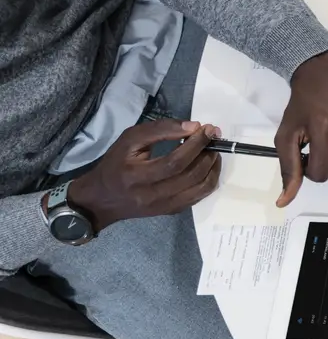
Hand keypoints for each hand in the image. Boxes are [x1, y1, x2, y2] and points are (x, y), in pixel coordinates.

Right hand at [67, 120, 221, 231]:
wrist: (101, 200)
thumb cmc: (115, 165)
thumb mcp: (129, 140)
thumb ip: (159, 130)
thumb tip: (192, 127)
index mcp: (136, 176)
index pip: (175, 162)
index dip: (195, 144)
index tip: (207, 129)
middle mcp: (151, 196)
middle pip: (190, 175)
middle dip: (208, 153)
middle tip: (213, 137)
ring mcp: (163, 207)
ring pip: (200, 189)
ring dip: (213, 167)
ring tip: (213, 150)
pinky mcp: (171, 211)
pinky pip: (198, 197)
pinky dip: (209, 180)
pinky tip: (208, 166)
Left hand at [275, 50, 327, 206]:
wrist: (321, 73)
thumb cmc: (303, 103)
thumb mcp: (286, 135)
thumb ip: (287, 169)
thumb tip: (284, 200)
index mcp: (323, 128)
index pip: (320, 174)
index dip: (310, 170)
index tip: (307, 155)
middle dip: (327, 166)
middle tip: (320, 148)